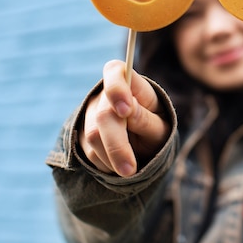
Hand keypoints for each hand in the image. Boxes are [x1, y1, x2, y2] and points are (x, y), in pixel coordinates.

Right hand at [80, 60, 169, 176]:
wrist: (144, 141)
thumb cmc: (156, 126)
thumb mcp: (160, 125)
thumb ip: (146, 119)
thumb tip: (128, 110)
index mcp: (128, 81)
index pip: (116, 72)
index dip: (117, 90)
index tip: (126, 110)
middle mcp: (105, 94)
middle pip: (103, 115)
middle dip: (117, 145)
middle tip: (129, 170)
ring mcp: (90, 113)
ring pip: (93, 136)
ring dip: (112, 158)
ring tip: (130, 168)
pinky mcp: (81, 134)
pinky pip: (88, 152)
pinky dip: (105, 164)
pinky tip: (118, 165)